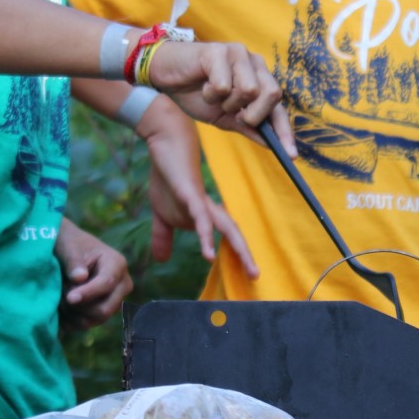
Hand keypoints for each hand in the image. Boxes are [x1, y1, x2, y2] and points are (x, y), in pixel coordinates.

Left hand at [54, 218, 133, 329]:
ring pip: (95, 320)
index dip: (88, 293)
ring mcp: (114, 300)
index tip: (69, 297)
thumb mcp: (67, 246)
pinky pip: (86, 325)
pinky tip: (61, 306)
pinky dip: (70, 320)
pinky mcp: (103, 311)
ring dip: (72, 313)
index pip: (107, 284)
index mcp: (116, 264)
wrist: (66, 251)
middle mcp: (121, 284)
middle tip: (60, 295)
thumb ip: (73, 260)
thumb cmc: (68, 243)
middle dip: (79, 306)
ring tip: (58, 297)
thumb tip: (80, 278)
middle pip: (105, 309)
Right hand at [140, 99, 259, 276]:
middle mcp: (208, 208)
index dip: (236, 252)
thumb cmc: (166, 175)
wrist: (164, 141)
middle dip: (245, 255)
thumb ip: (164, 236)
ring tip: (249, 269)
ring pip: (225, 226)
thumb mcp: (161, 213)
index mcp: (203, 213)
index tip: (246, 274)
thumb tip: (162, 260)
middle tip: (256, 276)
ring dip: (238, 247)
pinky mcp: (189, 192)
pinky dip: (205, 236)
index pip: (224, 235)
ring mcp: (200, 200)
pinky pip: (200, 218)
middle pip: (232, 232)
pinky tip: (208, 254)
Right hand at [152, 43, 295, 154]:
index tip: (291, 155)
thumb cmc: (196, 93)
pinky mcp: (219, 51)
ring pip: (249, 90)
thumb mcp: (224, 117)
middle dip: (254, 115)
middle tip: (236, 117)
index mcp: (259, 78)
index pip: (278, 107)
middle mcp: (254, 63)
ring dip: (228, 104)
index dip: (285, 131)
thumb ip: (248, 127)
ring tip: (214, 96)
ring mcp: (238, 54)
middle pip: (272, 94)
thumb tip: (271, 145)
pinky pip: (224, 86)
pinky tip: (203, 87)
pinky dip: (211, 95)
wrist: (165, 74)